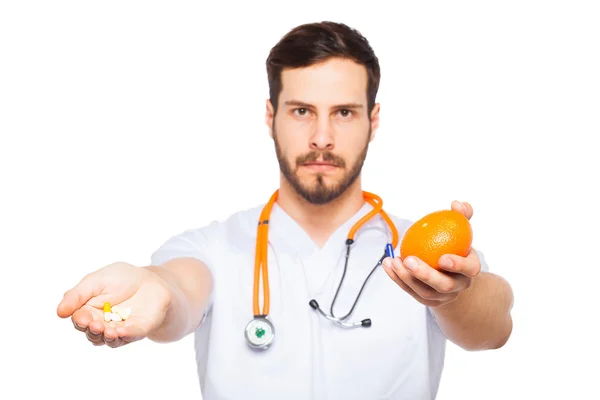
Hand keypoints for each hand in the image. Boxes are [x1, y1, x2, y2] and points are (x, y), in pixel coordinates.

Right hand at [56, 262, 170, 347]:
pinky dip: (126, 335)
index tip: (83, 318)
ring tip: (108, 330)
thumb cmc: (121, 279)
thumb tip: (59, 312)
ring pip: (110, 340)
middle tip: (95, 324)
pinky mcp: (139, 329)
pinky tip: (121, 331)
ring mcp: (121, 329)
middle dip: (93, 331)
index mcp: (89, 312)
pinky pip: (131, 335)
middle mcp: (103, 324)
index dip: (80, 321)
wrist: (150, 279)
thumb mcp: (95, 281)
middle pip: (93, 334)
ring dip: (107, 337)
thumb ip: (77, 295)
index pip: (80, 320)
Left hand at [382, 200, 480, 306]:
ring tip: (394, 261)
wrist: (450, 272)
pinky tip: (387, 264)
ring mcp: (442, 296)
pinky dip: (397, 278)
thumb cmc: (454, 245)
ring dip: (406, 277)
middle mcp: (459, 286)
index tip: (442, 257)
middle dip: (426, 275)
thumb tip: (456, 204)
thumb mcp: (460, 229)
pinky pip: (410, 291)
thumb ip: (461, 215)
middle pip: (444, 286)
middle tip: (409, 260)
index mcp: (470, 269)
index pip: (469, 269)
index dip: (458, 265)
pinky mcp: (426, 299)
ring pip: (425, 292)